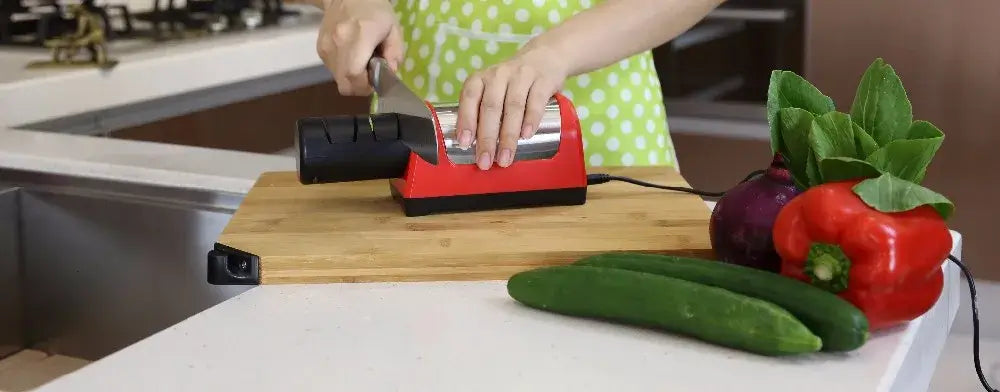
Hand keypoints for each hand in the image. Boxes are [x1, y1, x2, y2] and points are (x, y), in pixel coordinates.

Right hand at [316, 0, 402, 95]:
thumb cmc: (375, 11)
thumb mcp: (394, 29)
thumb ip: (395, 54)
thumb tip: (389, 74)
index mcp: (359, 36)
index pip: (354, 75)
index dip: (366, 86)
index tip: (376, 81)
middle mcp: (338, 43)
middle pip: (344, 84)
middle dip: (360, 86)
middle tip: (370, 75)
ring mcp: (326, 47)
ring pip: (339, 80)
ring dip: (352, 78)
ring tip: (361, 61)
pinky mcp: (320, 50)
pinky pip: (334, 71)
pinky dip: (344, 70)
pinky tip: (352, 56)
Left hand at [457, 48, 568, 169]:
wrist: (546, 57)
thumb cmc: (513, 83)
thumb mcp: (494, 90)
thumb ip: (484, 112)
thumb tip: (476, 149)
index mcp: (481, 78)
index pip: (469, 98)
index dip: (466, 120)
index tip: (465, 143)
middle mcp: (498, 75)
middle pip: (491, 107)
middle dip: (487, 138)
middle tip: (485, 161)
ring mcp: (521, 75)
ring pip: (513, 107)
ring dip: (508, 136)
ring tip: (505, 158)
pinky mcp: (543, 80)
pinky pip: (536, 101)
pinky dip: (531, 119)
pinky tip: (526, 136)